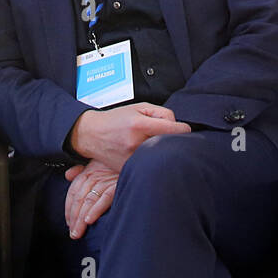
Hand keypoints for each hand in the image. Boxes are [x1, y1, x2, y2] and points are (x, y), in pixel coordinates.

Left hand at [64, 160, 118, 238]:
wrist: (136, 161)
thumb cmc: (117, 164)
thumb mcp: (99, 163)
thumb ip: (82, 170)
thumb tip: (68, 175)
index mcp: (89, 171)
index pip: (73, 191)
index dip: (69, 208)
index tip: (69, 222)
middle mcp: (95, 175)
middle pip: (79, 198)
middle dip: (74, 218)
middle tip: (72, 233)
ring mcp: (106, 181)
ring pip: (88, 201)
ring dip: (81, 219)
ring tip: (78, 232)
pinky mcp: (117, 185)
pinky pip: (104, 199)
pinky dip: (95, 209)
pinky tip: (89, 220)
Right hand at [69, 103, 190, 173]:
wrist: (91, 134)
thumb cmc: (116, 119)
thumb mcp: (138, 107)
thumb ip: (161, 113)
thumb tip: (176, 125)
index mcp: (138, 125)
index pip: (172, 129)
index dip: (183, 129)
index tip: (186, 130)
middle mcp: (135, 143)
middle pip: (168, 144)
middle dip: (173, 140)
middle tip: (170, 137)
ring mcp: (131, 159)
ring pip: (160, 157)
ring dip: (162, 151)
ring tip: (155, 145)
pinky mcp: (128, 169)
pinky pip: (148, 165)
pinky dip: (152, 160)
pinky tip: (147, 155)